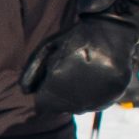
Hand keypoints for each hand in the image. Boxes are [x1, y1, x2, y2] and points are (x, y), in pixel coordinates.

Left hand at [19, 0, 138, 118]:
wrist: (111, 29)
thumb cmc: (75, 38)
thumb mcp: (48, 48)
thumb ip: (32, 70)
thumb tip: (24, 92)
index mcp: (57, 80)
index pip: (42, 103)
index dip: (46, 90)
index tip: (56, 75)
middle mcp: (77, 92)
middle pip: (60, 108)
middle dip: (61, 94)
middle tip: (73, 73)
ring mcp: (98, 95)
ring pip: (79, 108)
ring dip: (78, 97)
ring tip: (86, 75)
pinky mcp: (114, 94)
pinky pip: (98, 105)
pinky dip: (96, 96)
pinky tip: (98, 78)